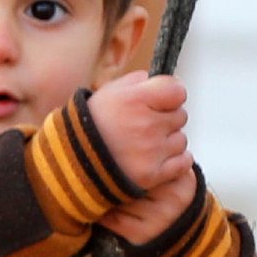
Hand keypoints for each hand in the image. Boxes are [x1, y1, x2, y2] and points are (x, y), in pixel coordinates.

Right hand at [85, 72, 195, 242]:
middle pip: (181, 116)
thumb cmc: (92, 124)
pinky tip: (157, 157)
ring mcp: (152, 151)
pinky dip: (175, 160)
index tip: (161, 101)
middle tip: (145, 125)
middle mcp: (146, 125)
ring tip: (145, 144)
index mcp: (135, 100)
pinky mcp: (154, 174)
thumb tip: (164, 82)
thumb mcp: (108, 92)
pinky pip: (183, 162)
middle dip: (166, 118)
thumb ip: (137, 82)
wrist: (73, 162)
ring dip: (169, 141)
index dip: (170, 95)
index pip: (177, 91)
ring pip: (181, 140)